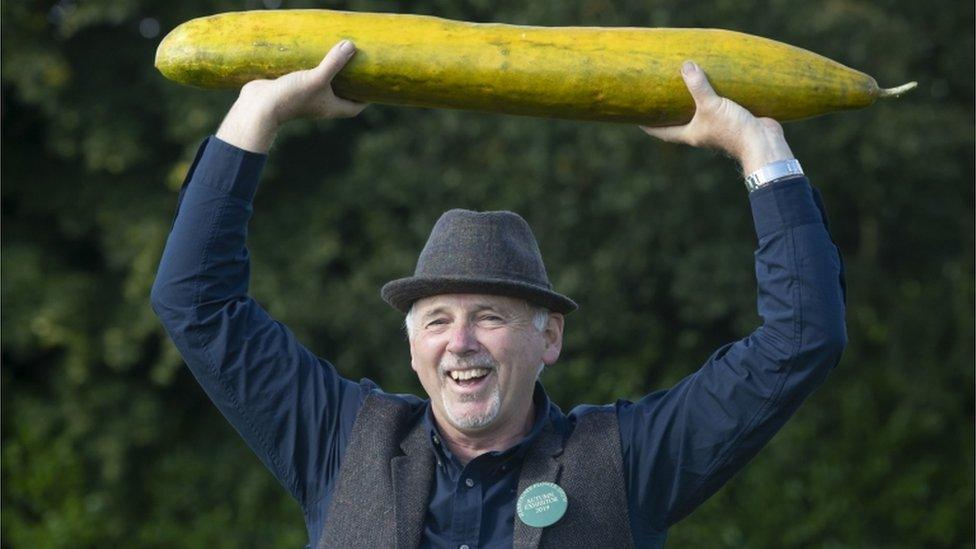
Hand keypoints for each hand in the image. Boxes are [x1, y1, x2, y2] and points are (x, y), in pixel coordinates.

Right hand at [216, 40, 368, 152]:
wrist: (258, 107)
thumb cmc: (291, 97)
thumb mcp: (317, 78)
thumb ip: (334, 63)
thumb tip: (351, 46)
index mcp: (331, 107)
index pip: (355, 107)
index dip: (366, 99)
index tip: (374, 85)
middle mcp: (319, 105)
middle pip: (340, 95)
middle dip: (349, 83)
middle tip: (357, 65)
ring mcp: (305, 97)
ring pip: (322, 86)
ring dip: (329, 74)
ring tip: (336, 56)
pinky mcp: (290, 89)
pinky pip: (305, 79)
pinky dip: (310, 69)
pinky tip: (310, 55)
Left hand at [640, 61, 793, 174]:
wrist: (764, 143)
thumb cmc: (733, 130)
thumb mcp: (711, 105)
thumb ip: (698, 86)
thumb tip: (685, 65)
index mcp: (691, 134)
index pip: (663, 132)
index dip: (649, 126)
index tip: (636, 119)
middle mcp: (702, 132)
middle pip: (680, 122)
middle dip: (671, 111)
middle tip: (660, 95)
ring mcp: (718, 127)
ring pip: (701, 113)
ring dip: (694, 102)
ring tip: (687, 85)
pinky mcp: (734, 120)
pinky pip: (721, 106)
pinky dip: (716, 96)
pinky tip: (718, 84)